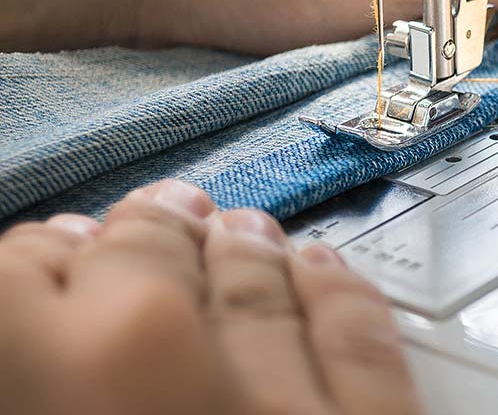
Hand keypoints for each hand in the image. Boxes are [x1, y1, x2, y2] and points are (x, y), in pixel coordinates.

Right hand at [0, 180, 421, 414]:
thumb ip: (33, 379)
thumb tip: (41, 332)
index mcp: (53, 394)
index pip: (18, 282)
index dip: (35, 262)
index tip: (52, 254)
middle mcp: (159, 385)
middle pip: (144, 257)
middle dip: (141, 230)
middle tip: (150, 212)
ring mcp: (282, 414)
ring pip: (252, 283)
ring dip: (239, 246)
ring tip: (236, 222)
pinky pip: (356, 341)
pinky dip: (336, 294)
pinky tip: (322, 267)